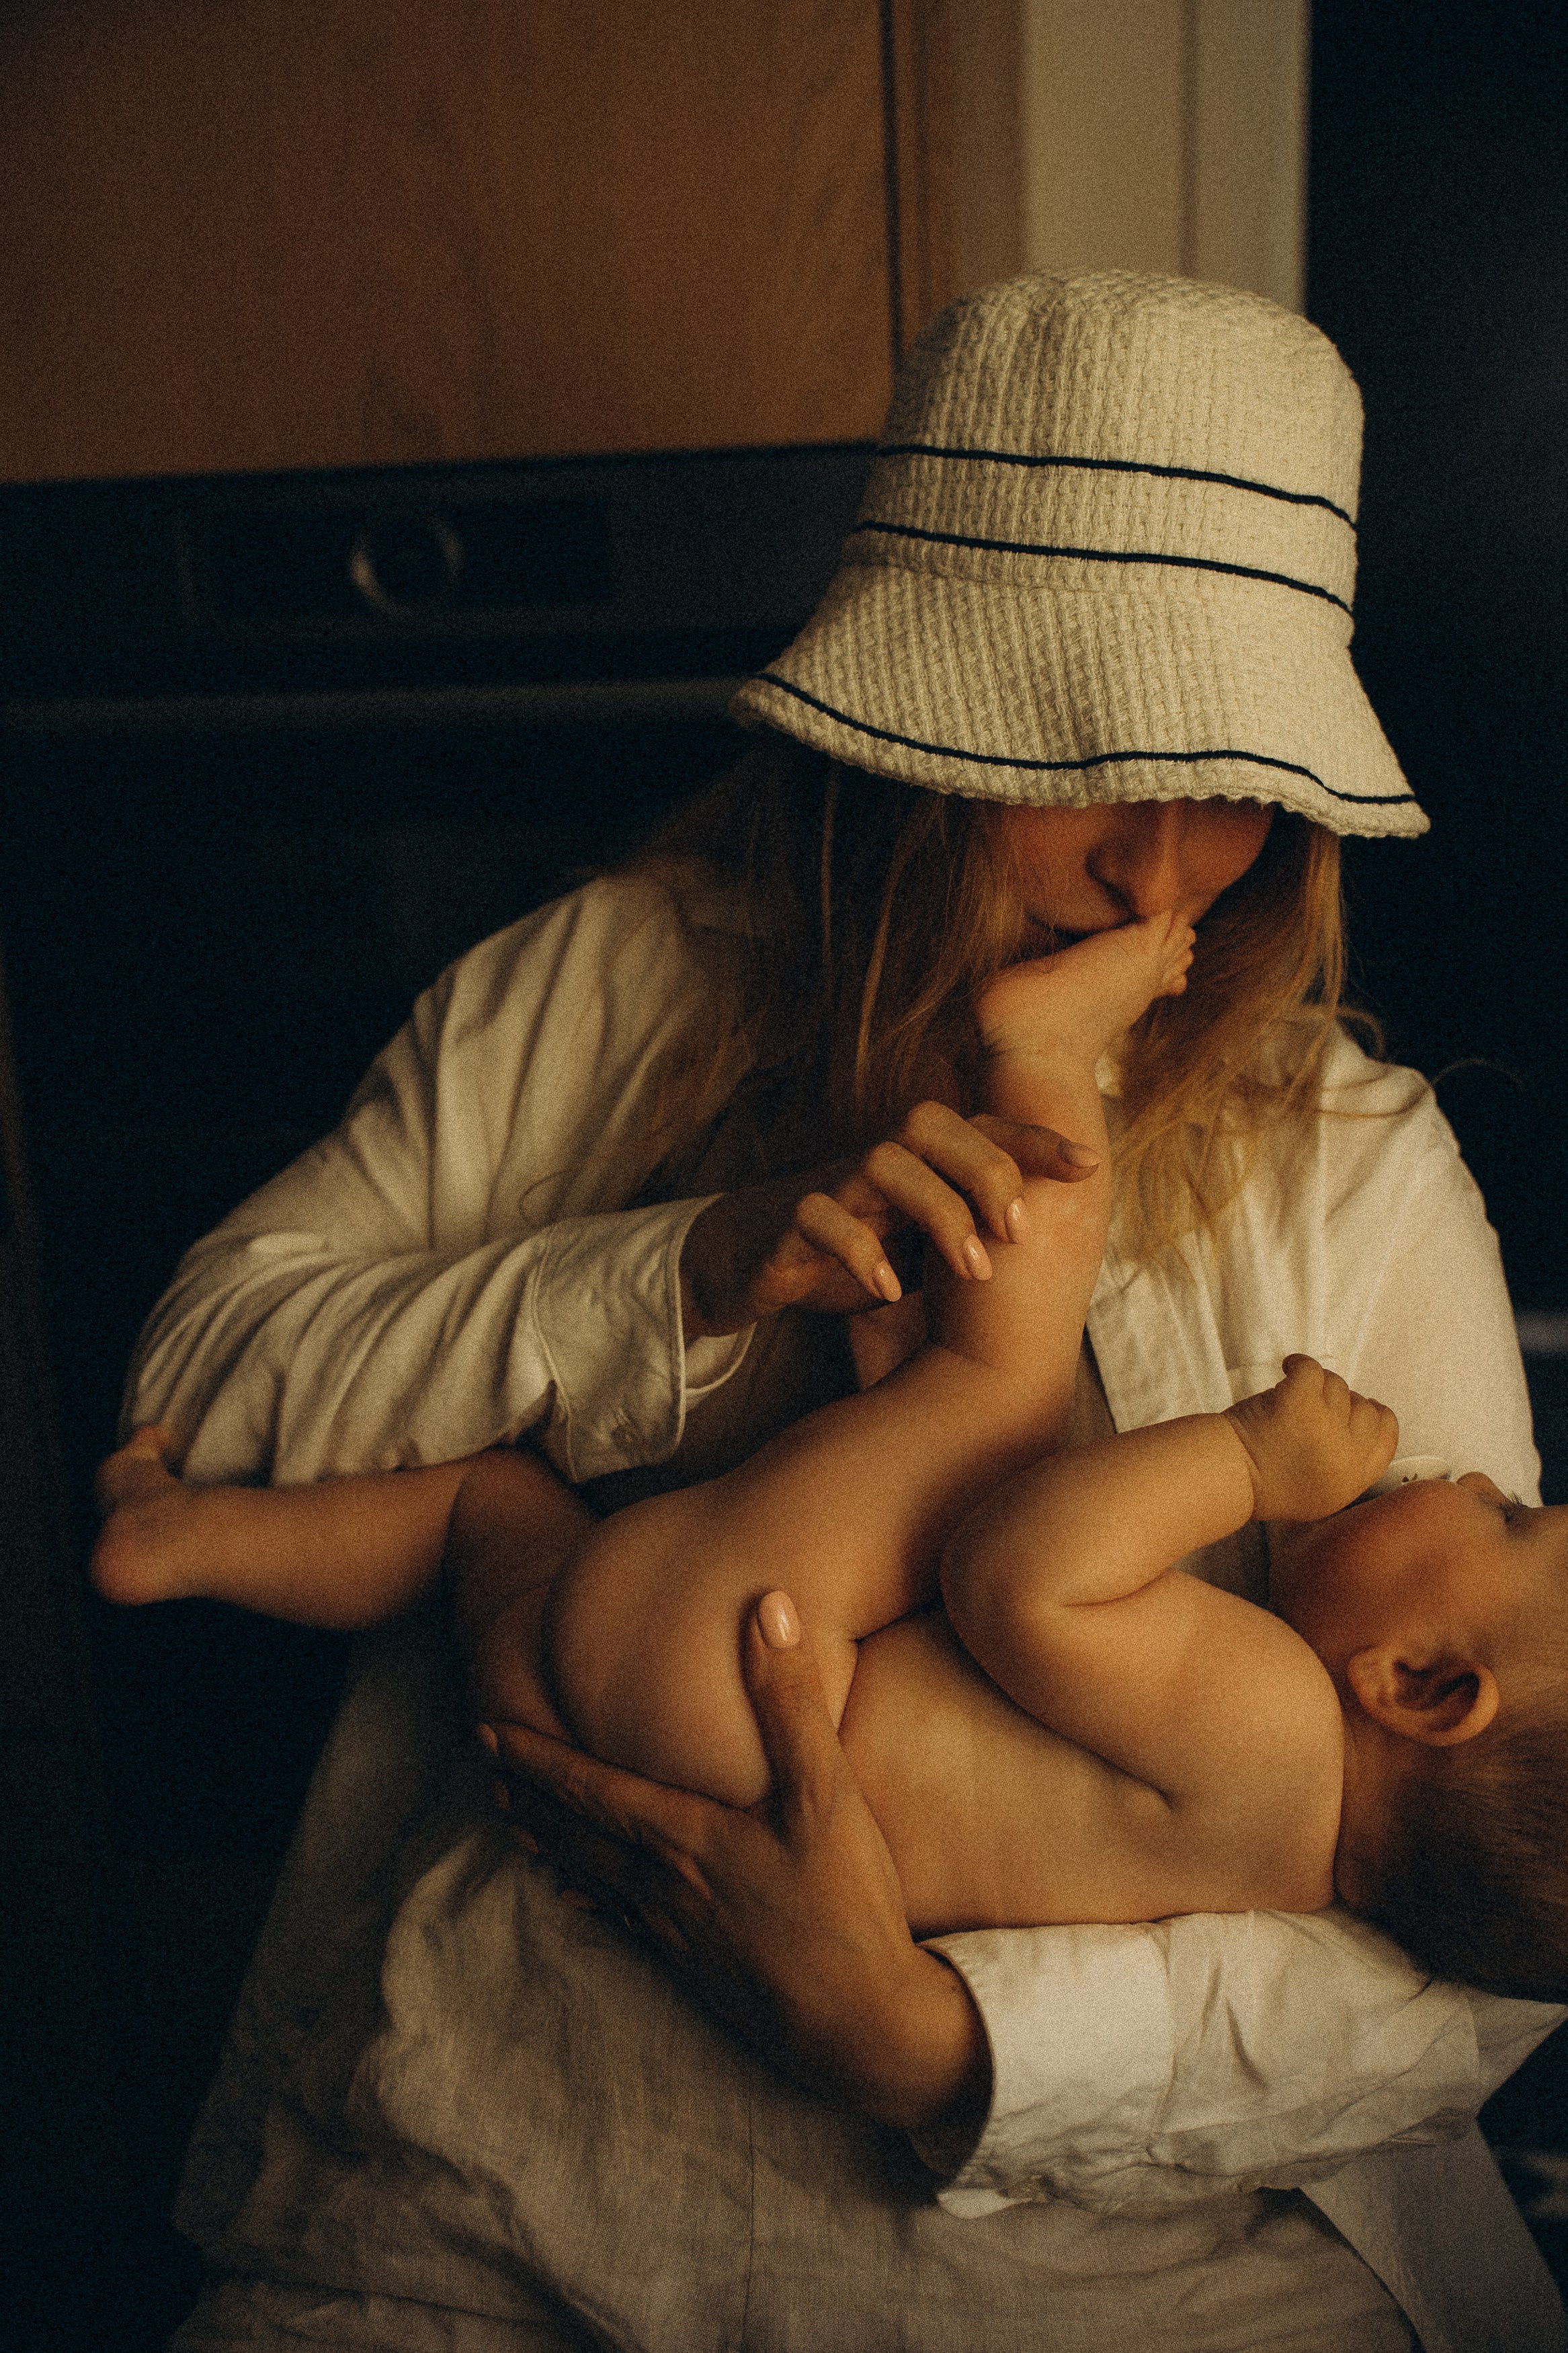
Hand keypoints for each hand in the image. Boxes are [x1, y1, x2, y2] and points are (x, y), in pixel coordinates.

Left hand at [482, 1592, 990, 2134]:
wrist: (866, 2025)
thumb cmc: (848, 1906)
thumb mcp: (826, 1794)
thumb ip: (790, 1699)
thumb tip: (765, 1605)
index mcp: (683, 1837)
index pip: (589, 1788)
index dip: (536, 1757)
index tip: (487, 1731)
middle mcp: (665, 1885)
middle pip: (578, 1834)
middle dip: (531, 1798)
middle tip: (488, 1770)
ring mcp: (677, 1933)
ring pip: (594, 1878)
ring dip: (554, 1844)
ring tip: (521, 1825)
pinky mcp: (699, 1968)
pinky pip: (625, 1924)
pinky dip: (593, 1900)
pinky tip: (583, 1902)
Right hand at [680, 1102, 1097, 1338]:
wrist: (757, 1258)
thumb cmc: (861, 1245)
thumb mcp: (931, 1238)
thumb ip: (983, 1225)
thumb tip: (1072, 1235)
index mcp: (921, 1160)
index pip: (983, 1127)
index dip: (1036, 1140)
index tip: (1089, 1166)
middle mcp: (880, 1160)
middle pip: (933, 1125)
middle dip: (986, 1171)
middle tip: (1021, 1234)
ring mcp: (834, 1187)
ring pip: (882, 1162)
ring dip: (937, 1213)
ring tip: (973, 1271)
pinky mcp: (789, 1225)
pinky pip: (819, 1216)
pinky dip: (857, 1249)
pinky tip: (889, 1291)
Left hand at [1225, 1355, 1398, 1520]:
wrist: (1227, 1478)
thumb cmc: (1264, 1485)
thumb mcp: (1321, 1495)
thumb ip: (1347, 1467)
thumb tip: (1356, 1432)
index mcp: (1355, 1477)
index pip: (1387, 1431)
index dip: (1371, 1414)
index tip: (1351, 1410)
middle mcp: (1348, 1453)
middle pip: (1364, 1405)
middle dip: (1339, 1401)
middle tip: (1312, 1406)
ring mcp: (1327, 1426)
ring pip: (1337, 1385)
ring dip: (1315, 1386)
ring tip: (1288, 1400)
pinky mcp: (1302, 1403)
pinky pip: (1313, 1368)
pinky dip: (1298, 1364)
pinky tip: (1286, 1368)